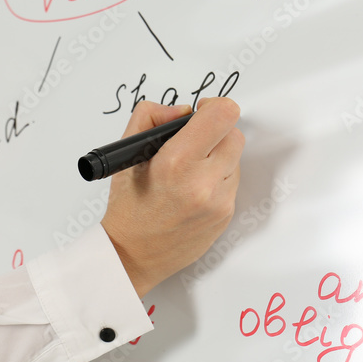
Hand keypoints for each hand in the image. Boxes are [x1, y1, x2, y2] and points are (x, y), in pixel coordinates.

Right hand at [100, 98, 243, 297]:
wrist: (132, 255)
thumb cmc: (128, 208)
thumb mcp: (127, 154)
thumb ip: (151, 116)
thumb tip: (181, 111)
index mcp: (175, 163)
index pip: (223, 115)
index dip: (213, 106)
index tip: (201, 112)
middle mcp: (202, 183)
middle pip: (234, 134)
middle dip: (215, 133)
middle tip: (192, 144)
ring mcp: (219, 202)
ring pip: (235, 158)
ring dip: (217, 156)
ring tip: (189, 171)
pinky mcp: (226, 216)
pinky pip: (233, 182)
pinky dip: (217, 178)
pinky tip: (193, 189)